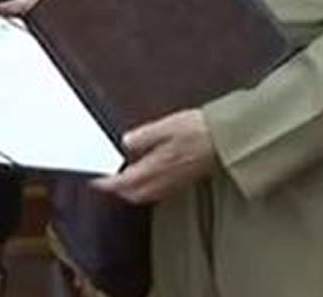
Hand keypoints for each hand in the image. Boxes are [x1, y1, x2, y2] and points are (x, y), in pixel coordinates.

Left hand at [91, 109, 216, 203]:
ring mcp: (175, 183)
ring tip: (124, 183)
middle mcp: (164, 180)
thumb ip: (144, 136)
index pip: (124, 182)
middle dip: (118, 192)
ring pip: (147, 196)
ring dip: (132, 193)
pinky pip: (160, 193)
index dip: (107, 184)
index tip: (96, 181)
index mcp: (155, 167)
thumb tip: (125, 142)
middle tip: (107, 183)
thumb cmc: (199, 131)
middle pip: (134, 195)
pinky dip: (148, 190)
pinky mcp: (185, 181)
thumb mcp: (166, 126)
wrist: (227, 141)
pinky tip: (150, 179)